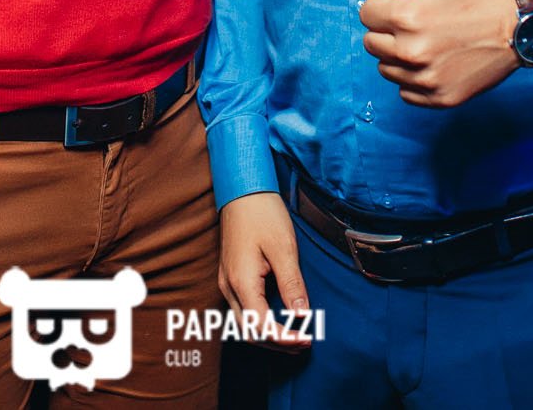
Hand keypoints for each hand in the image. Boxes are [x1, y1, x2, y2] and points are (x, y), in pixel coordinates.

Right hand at [217, 193, 313, 350]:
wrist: (242, 191)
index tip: (306, 338)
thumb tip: (302, 315)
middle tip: (304, 342)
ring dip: (267, 334)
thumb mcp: (283, 248)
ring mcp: (226, 281)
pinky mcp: (230, 276)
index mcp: (241, 281)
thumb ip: (291, 284)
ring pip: (243, 323)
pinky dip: (260, 321)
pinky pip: (242, 309)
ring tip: (294, 335)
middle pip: (248, 331)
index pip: (260, 325)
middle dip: (275, 342)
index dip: (283, 338)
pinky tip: (278, 318)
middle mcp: (229, 286)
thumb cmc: (263, 214)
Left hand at [358, 0, 519, 106]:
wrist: (519, 25)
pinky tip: (435, 62)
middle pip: (371, 43)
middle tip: (418, 22)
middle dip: (388, 30)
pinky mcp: (439, 97)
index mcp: (405, 15)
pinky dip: (414, 79)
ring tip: (428, 41)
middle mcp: (411, 51)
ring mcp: (426, 77)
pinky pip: (406, 92)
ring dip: (399, 56)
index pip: (365, 15)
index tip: (406, 4)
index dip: (383, 6)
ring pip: (386, 69)